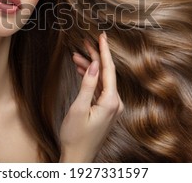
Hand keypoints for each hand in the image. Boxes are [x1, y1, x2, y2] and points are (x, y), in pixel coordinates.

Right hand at [59, 32, 122, 161]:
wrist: (78, 157)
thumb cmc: (76, 136)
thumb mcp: (78, 108)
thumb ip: (87, 85)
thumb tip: (94, 64)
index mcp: (111, 102)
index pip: (109, 70)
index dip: (104, 51)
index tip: (102, 35)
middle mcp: (115, 103)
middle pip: (106, 73)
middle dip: (94, 56)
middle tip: (83, 42)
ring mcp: (112, 107)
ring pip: (102, 80)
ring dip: (90, 67)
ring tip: (76, 55)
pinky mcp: (106, 110)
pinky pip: (100, 88)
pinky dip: (90, 78)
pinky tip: (81, 69)